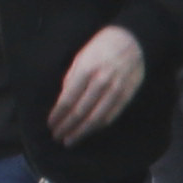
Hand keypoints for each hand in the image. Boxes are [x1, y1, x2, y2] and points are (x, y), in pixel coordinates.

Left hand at [49, 27, 147, 141]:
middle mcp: (101, 82)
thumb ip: (71, 80)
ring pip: (97, 118)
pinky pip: (111, 115)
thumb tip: (61, 101)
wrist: (133, 41)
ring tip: (70, 140)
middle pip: (81, 112)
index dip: (58, 115)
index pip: (67, 100)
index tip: (50, 124)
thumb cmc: (100, 48)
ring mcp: (116, 90)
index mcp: (85, 71)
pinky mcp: (127, 96)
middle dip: (67, 127)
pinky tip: (89, 132)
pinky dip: (98, 126)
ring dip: (82, 132)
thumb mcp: (79, 58)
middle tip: (57, 137)